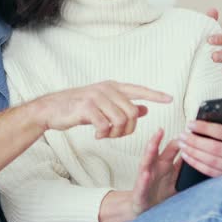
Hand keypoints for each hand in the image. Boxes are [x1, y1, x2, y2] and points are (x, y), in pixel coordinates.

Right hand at [32, 81, 172, 138]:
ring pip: (121, 120)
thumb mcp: (103, 105)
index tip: (170, 99)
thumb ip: (124, 106)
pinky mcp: (87, 107)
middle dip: (127, 129)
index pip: (139, 89)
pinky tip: (96, 135)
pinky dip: (104, 134)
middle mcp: (107, 89)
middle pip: (132, 112)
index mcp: (113, 87)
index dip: (155, 94)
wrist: (52, 109)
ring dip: (115, 134)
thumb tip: (145, 109)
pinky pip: (106, 126)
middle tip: (115, 135)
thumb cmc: (78, 108)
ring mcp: (97, 96)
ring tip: (104, 135)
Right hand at [131, 128, 181, 214]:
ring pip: (145, 162)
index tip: (187, 132)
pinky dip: (144, 179)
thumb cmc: (160, 191)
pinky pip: (142, 184)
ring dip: (148, 153)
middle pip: (155, 150)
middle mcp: (154, 167)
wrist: (146, 208)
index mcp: (164, 164)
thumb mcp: (176, 178)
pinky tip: (146, 174)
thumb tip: (201, 156)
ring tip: (152, 144)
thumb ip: (185, 166)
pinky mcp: (140, 190)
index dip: (179, 140)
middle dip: (156, 140)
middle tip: (160, 130)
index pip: (171, 148)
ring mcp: (146, 177)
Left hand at [178, 93, 221, 176]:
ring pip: (211, 161)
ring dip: (193, 152)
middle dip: (195, 141)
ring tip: (182, 144)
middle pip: (214, 148)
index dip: (204, 127)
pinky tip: (187, 156)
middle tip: (182, 135)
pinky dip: (196, 164)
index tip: (190, 124)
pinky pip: (210, 172)